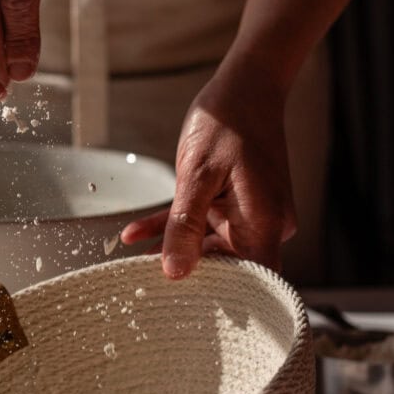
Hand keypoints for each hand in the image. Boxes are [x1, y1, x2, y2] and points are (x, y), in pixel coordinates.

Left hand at [121, 54, 296, 276]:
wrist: (243, 87)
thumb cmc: (227, 123)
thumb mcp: (197, 175)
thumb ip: (185, 225)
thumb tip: (175, 272)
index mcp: (263, 223)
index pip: (252, 281)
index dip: (222, 298)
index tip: (184, 307)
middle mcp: (263, 224)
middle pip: (228, 266)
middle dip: (187, 275)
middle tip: (143, 288)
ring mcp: (249, 214)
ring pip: (209, 245)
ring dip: (173, 249)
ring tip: (129, 263)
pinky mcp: (235, 204)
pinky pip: (202, 223)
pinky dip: (172, 227)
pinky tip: (135, 234)